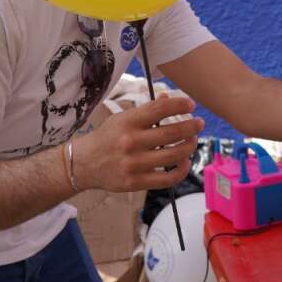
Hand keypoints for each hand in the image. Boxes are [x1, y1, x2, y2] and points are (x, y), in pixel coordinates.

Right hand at [75, 96, 203, 192]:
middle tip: (199, 123)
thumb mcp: (121, 119)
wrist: (82, 164)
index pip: (160, 109)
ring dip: (189, 147)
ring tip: (192, 141)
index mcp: (128, 122)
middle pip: (172, 133)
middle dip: (191, 127)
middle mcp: (131, 142)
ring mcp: (134, 164)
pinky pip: (167, 179)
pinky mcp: (136, 182)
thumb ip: (146, 111)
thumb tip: (168, 98)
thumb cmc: (106, 138)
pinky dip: (181, 170)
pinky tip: (185, 162)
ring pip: (173, 155)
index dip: (180, 105)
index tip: (191, 104)